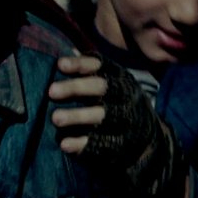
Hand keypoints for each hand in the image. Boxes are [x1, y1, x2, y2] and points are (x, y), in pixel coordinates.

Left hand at [49, 53, 184, 197]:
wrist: (147, 142)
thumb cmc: (116, 105)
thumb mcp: (110, 84)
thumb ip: (88, 70)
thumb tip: (67, 50)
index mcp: (121, 79)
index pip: (101, 66)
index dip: (81, 65)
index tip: (60, 65)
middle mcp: (125, 98)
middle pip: (101, 89)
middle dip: (76, 88)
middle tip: (50, 91)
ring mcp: (126, 123)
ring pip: (102, 116)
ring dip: (78, 116)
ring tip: (55, 118)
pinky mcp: (121, 147)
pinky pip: (101, 145)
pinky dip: (82, 145)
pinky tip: (64, 144)